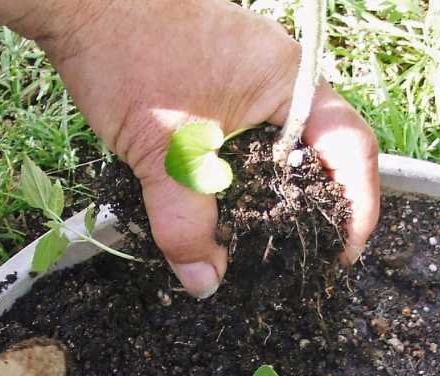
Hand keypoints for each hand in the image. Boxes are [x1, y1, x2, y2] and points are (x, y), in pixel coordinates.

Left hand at [37, 0, 379, 296]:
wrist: (81, 5)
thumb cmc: (128, 60)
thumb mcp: (163, 155)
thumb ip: (187, 224)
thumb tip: (205, 283)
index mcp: (288, 81)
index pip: (352, 146)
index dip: (358, 204)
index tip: (341, 251)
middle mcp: (280, 70)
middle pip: (322, 144)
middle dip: (318, 200)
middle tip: (304, 250)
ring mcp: (250, 66)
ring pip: (282, 137)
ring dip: (276, 184)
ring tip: (264, 233)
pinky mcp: (219, 71)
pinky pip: (251, 125)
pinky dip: (246, 163)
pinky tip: (224, 194)